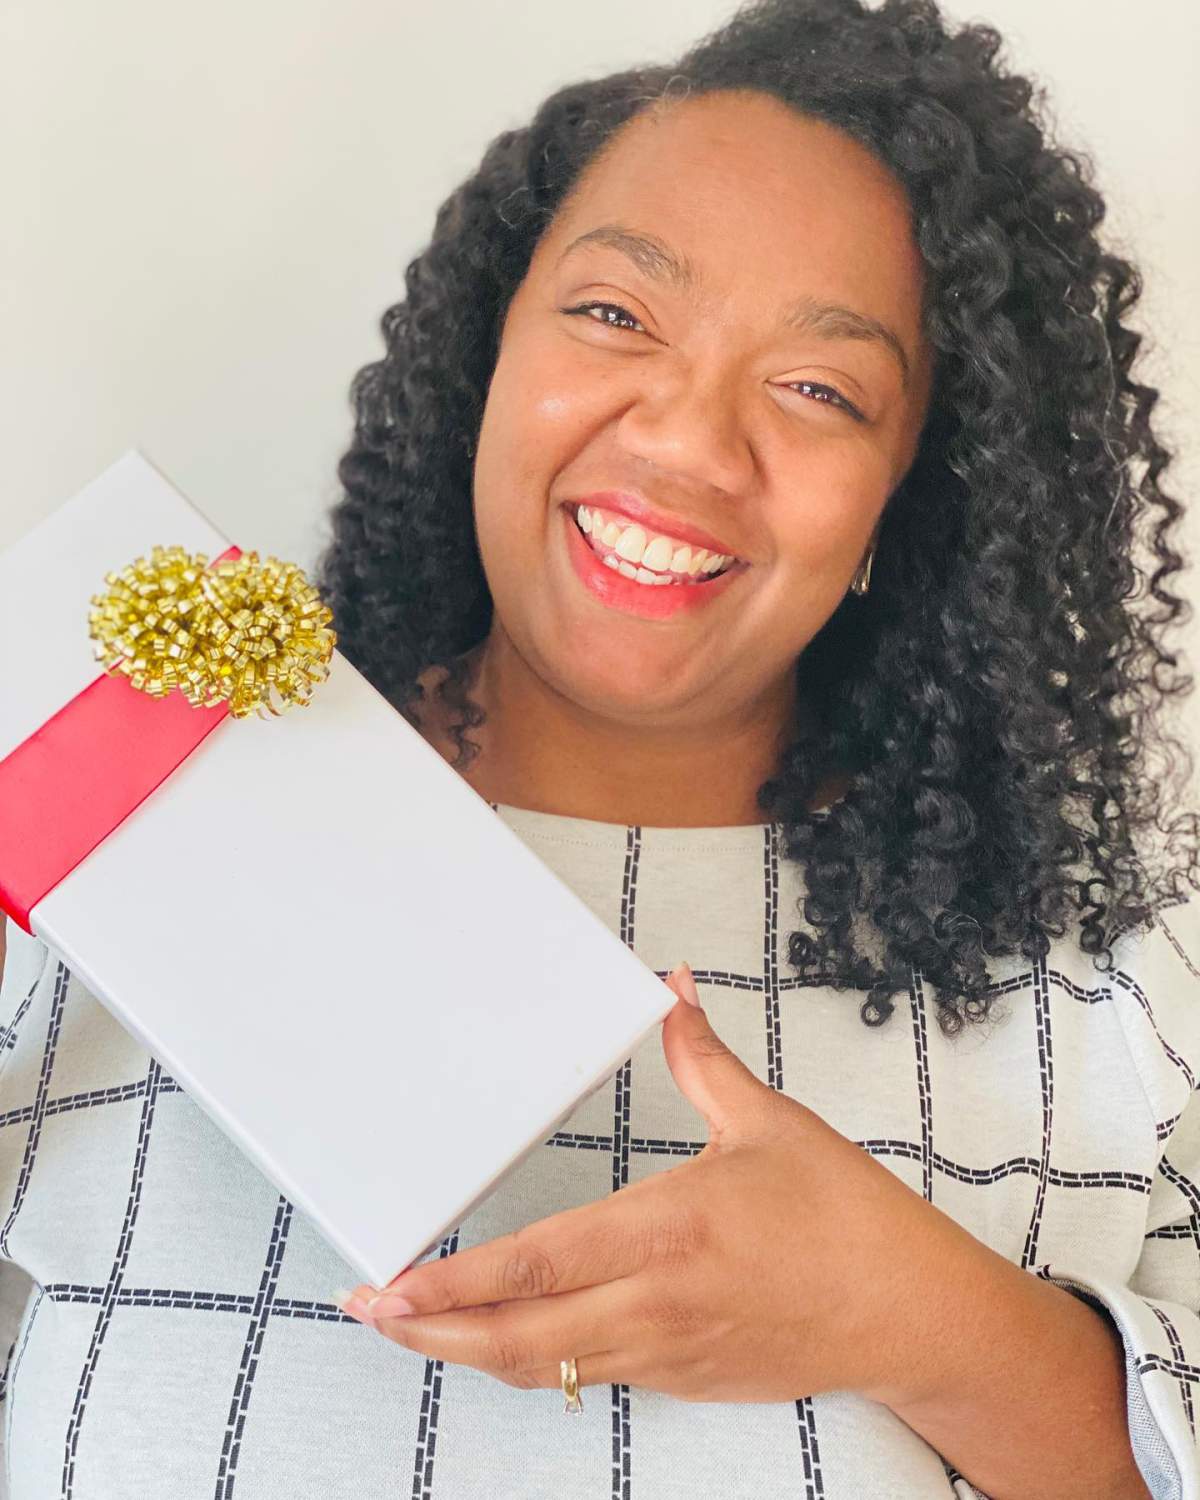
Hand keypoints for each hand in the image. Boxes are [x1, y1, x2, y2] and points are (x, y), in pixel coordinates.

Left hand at [333, 963, 976, 1403]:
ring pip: (542, 1365)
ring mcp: (664, 1351)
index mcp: (668, 1231)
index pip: (535, 1265)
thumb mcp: (768, 1122)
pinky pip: (585, 1373)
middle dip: (430, 1331)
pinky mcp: (681, 1378)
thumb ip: (701, 1055)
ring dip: (470, 1349)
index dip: (453, 1283)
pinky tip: (507, 1336)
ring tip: (417, 1327)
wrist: (910, 1314)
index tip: (393, 1283)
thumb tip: (672, 988)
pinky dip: (532, 1358)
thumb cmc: (845, 1220)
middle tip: (372, 1311)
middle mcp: (653, 1304)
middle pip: (515, 1337)